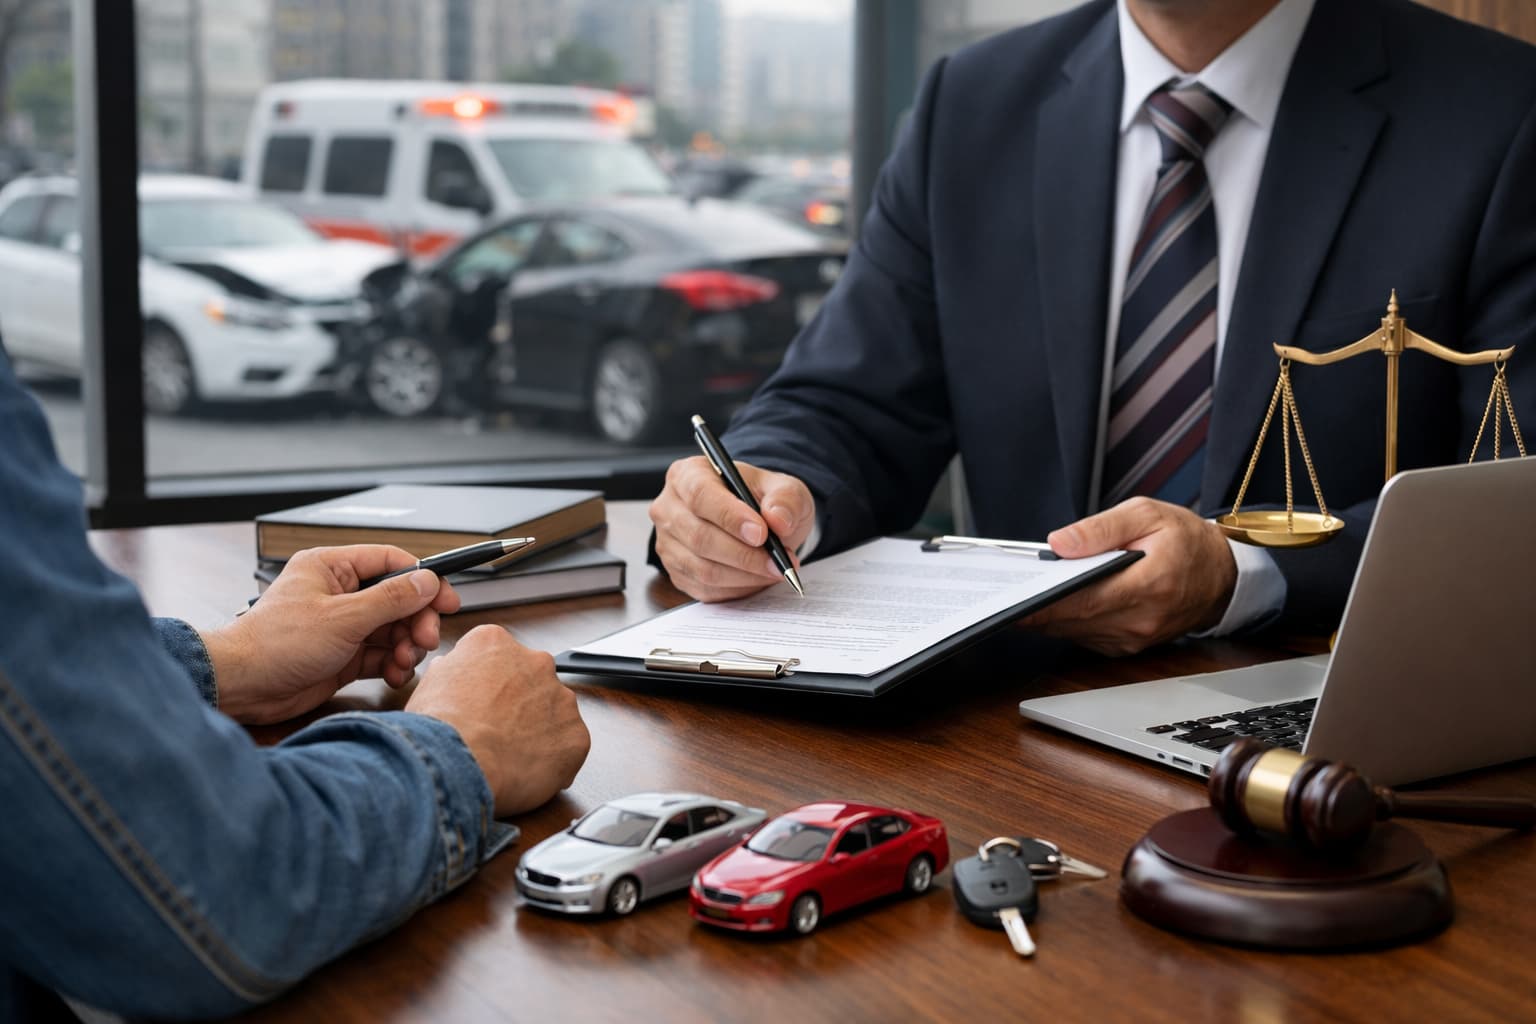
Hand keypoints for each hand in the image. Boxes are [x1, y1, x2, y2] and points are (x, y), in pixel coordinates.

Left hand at [203, 545, 461, 724]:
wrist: (244, 687)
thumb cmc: (275, 644)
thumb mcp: (342, 618)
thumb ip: (390, 599)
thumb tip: (426, 581)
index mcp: (332, 568)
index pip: (390, 562)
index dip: (422, 580)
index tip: (446, 599)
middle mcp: (339, 594)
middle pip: (398, 599)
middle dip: (416, 620)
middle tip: (426, 639)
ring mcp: (343, 626)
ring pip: (393, 629)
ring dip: (407, 646)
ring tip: (405, 661)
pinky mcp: (344, 656)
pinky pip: (382, 655)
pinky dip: (394, 664)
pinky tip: (396, 674)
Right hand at [406, 625, 589, 814]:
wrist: (458, 763)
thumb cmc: (439, 727)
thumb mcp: (429, 684)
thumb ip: (451, 670)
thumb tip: (451, 670)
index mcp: (495, 643)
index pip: (498, 656)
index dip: (488, 684)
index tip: (481, 703)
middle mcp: (535, 662)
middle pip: (531, 681)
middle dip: (518, 704)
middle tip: (496, 731)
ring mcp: (561, 698)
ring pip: (553, 713)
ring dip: (538, 730)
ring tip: (509, 755)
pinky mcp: (576, 734)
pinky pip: (568, 746)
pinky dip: (553, 760)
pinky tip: (526, 771)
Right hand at [649, 455, 815, 601]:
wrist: (755, 522)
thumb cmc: (762, 499)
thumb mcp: (784, 488)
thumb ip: (785, 499)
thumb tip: (779, 520)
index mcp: (689, 474)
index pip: (701, 495)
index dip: (730, 517)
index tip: (762, 534)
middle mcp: (670, 507)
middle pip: (700, 537)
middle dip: (744, 555)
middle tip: (778, 561)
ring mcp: (668, 542)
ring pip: (703, 568)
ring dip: (745, 575)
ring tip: (774, 570)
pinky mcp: (677, 572)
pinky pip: (705, 588)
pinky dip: (737, 588)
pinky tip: (757, 578)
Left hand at [1022, 497, 1237, 655]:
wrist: (1222, 574)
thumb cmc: (1187, 540)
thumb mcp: (1147, 514)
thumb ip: (1101, 529)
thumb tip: (1059, 543)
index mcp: (1148, 585)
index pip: (1082, 600)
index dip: (1042, 602)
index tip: (1011, 598)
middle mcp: (1141, 620)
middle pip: (1072, 620)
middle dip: (1033, 608)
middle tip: (1002, 594)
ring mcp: (1135, 638)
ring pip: (1074, 631)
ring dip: (1045, 616)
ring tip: (1019, 594)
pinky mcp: (1129, 645)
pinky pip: (1085, 636)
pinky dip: (1065, 621)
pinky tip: (1050, 603)